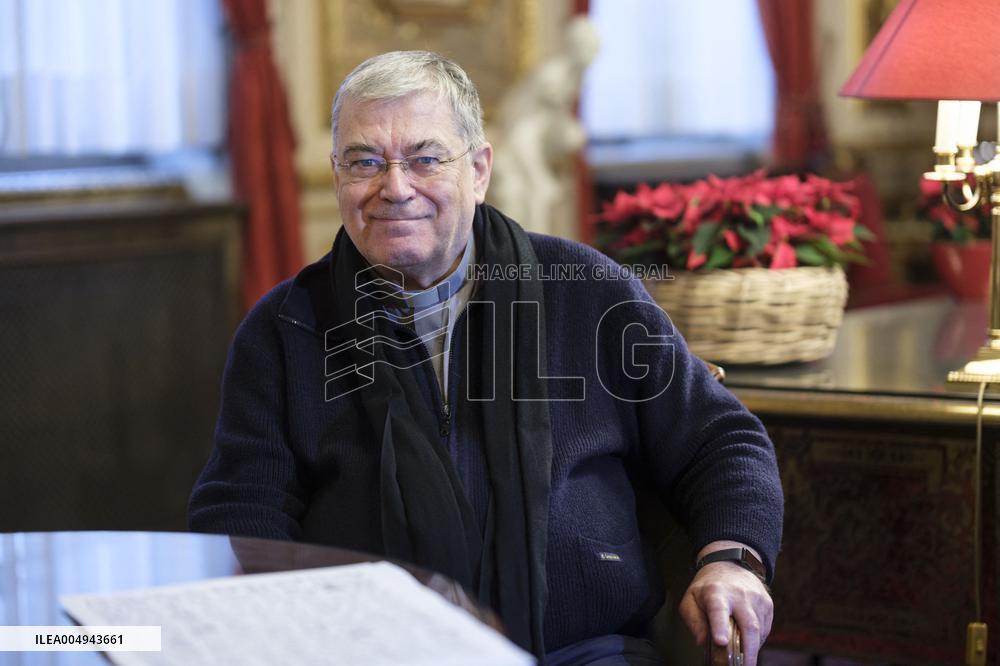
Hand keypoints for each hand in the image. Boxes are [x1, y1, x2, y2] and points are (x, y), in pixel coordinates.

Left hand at [678, 544, 772, 665]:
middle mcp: (739, 594)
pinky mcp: (767, 604)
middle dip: (748, 651)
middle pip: (748, 625)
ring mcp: (756, 598)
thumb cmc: (708, 587)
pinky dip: (757, 641)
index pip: (718, 610)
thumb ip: (694, 621)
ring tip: (744, 659)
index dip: (720, 626)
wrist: (730, 564)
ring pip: (759, 630)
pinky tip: (748, 643)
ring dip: (753, 648)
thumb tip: (703, 642)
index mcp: (716, 592)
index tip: (721, 641)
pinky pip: (765, 629)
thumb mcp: (691, 599)